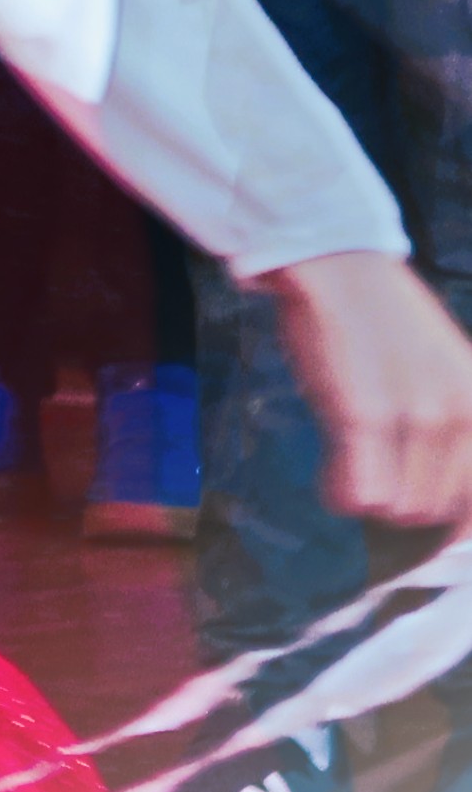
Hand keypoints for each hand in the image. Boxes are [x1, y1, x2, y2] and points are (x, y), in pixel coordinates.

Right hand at [266, 249, 471, 529]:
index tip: (417, 516)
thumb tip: (437, 506)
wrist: (337, 268)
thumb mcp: (445, 374)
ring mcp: (417, 416)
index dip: (447, 523)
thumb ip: (454, 432)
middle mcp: (463, 416)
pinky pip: (360, 492)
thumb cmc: (382, 324)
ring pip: (399, 509)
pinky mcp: (365, 414)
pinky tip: (332, 475)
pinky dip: (342, 494)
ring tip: (350, 467)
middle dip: (401, 507)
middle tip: (372, 476)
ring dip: (370, 499)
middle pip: (435, 512)